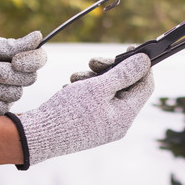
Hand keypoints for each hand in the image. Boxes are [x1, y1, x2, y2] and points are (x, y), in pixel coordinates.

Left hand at [0, 31, 46, 115]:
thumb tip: (39, 36)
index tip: (15, 61)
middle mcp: (11, 75)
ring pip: (14, 95)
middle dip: (3, 74)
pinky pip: (1, 109)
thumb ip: (9, 46)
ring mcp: (3, 94)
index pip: (38, 59)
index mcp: (10, 56)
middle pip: (28, 79)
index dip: (32, 62)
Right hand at [7, 53, 153, 168]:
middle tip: (93, 61)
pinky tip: (70, 90)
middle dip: (109, 70)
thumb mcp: (98, 87)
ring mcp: (104, 125)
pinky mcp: (90, 125)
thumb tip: (145, 61)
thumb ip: (123, 73)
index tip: (129, 49)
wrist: (38, 136)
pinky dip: (85, 91)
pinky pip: (95, 102)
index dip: (141, 66)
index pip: (145, 86)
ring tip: (75, 78)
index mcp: (125, 116)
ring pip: (107, 93)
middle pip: (125, 88)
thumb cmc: (68, 113)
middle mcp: (118, 123)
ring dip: (93, 79)